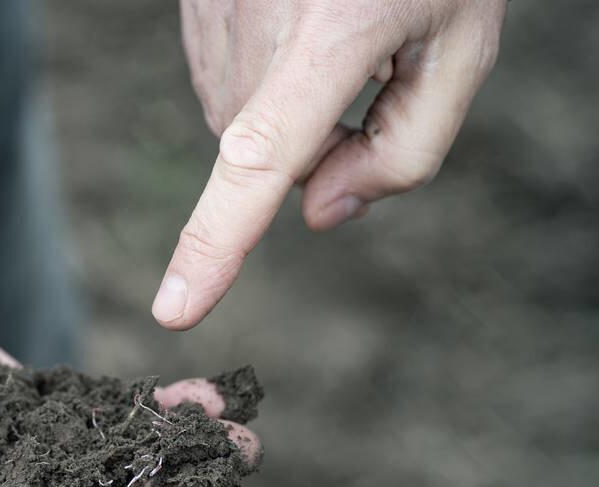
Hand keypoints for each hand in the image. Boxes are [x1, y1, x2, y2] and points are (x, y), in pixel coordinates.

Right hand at [153, 0, 505, 328]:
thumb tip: (320, 214)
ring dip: (286, 110)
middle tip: (368, 75)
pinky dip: (259, 80)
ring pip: (238, 126)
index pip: (260, 160)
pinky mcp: (193, 12)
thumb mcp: (460, 44)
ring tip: (330, 34)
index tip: (174, 308)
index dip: (216, 241)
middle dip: (318, 145)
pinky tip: (295, 24)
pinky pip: (221, 87)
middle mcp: (254, 24)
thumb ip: (408, 151)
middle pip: (269, 160)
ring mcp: (211, 15)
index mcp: (332, 30)